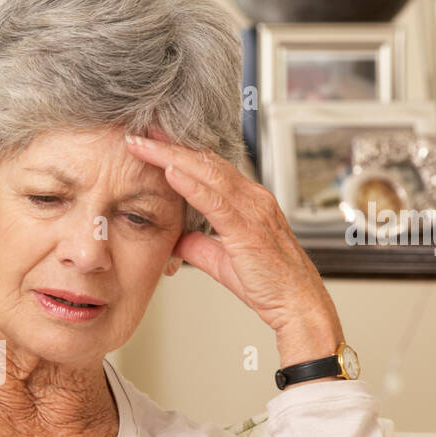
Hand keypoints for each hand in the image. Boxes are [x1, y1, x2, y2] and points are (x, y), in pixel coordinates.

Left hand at [124, 132, 344, 365]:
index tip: (151, 141)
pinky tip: (169, 172)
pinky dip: (191, 184)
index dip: (179, 152)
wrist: (296, 304)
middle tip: (139, 132)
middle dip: (170, 145)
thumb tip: (174, 238)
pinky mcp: (248, 229)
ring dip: (172, 157)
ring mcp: (253, 210)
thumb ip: (198, 245)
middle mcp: (253, 197)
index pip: (208, 166)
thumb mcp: (222, 261)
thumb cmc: (267, 283)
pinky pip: (215, 201)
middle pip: (205, 161)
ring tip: (144, 145)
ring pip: (208, 172)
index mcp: (247, 201)